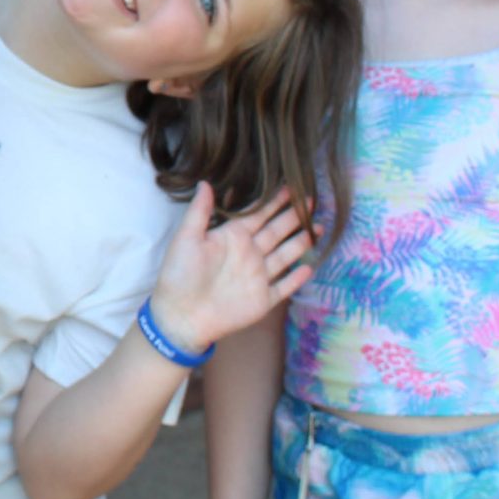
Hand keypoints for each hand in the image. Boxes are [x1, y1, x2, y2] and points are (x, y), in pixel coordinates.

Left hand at [148, 184, 314, 354]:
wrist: (180, 315)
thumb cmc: (179, 274)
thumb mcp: (187, 238)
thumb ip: (199, 211)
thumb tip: (204, 182)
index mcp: (232, 237)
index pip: (258, 214)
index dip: (275, 202)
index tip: (291, 186)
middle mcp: (248, 254)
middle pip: (277, 231)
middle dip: (294, 216)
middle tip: (312, 200)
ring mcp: (257, 277)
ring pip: (285, 255)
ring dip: (301, 242)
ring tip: (318, 227)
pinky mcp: (262, 300)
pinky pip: (284, 287)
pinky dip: (296, 279)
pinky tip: (309, 267)